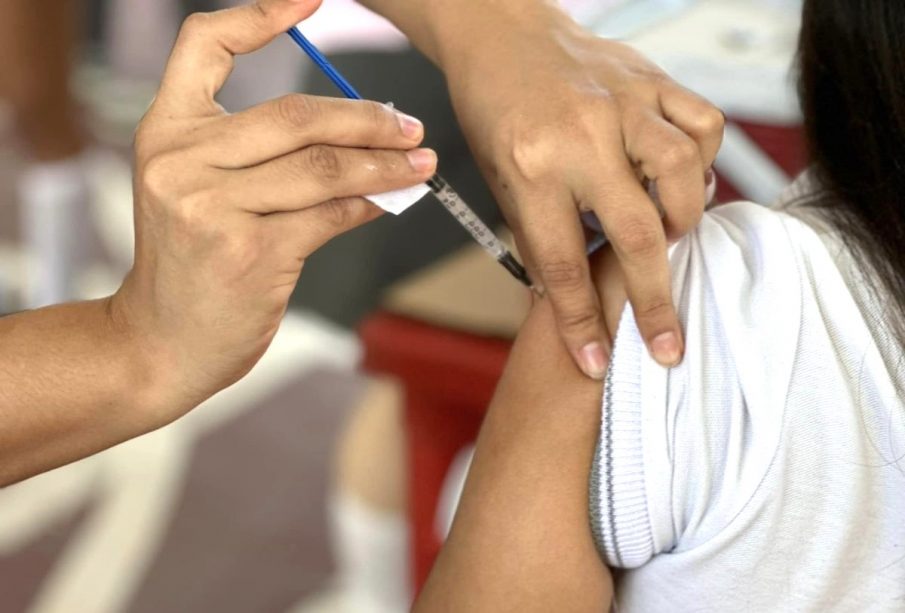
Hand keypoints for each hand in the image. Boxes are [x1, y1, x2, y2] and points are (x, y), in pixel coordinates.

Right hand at [111, 0, 436, 420]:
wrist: (160, 342)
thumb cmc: (189, 263)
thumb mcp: (196, 191)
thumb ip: (253, 153)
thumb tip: (355, 131)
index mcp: (165, 132)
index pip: (202, 46)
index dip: (260, 15)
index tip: (311, 0)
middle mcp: (182, 161)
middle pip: (295, 114)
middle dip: (366, 118)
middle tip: (408, 127)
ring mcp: (214, 206)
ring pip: (323, 167)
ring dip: (382, 164)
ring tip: (419, 163)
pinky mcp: (251, 251)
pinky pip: (331, 215)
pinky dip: (368, 204)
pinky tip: (387, 200)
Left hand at [439, 2, 723, 375]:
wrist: (502, 34)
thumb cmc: (496, 109)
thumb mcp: (501, 181)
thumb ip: (542, 234)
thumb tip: (574, 297)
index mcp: (530, 165)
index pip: (561, 263)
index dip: (581, 322)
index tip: (597, 362)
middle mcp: (580, 135)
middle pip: (636, 232)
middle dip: (654, 300)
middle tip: (667, 342)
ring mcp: (622, 103)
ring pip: (683, 174)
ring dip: (684, 219)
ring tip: (669, 234)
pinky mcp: (650, 80)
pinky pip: (701, 124)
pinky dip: (703, 160)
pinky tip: (683, 175)